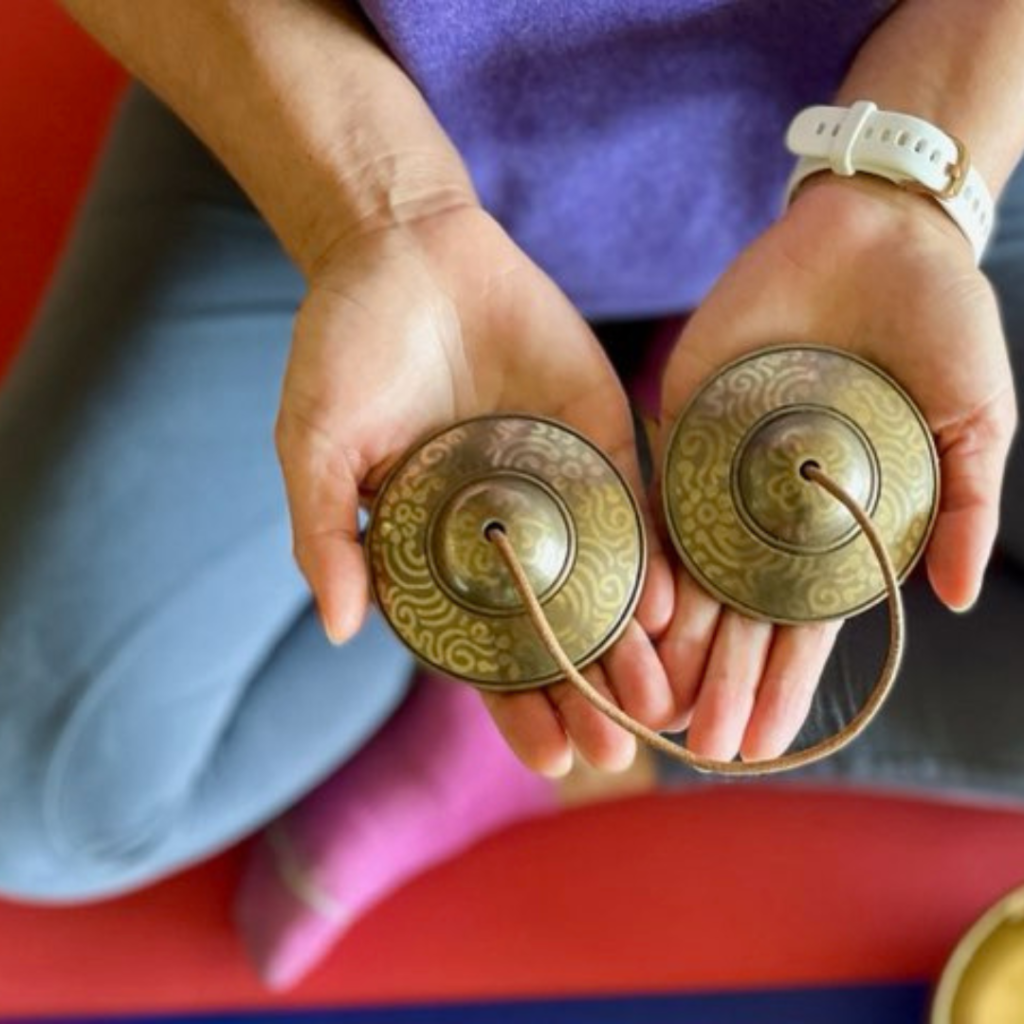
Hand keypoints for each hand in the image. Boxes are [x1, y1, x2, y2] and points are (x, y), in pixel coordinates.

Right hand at [276, 204, 674, 775]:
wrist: (407, 248)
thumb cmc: (348, 347)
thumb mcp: (318, 440)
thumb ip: (327, 530)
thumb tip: (338, 627)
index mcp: (438, 545)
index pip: (482, 646)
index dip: (512, 705)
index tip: (548, 758)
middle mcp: (505, 528)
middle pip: (553, 629)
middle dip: (583, 692)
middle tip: (616, 754)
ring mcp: (560, 485)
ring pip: (604, 582)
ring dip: (630, 644)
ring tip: (658, 703)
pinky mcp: (603, 435)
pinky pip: (637, 503)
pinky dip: (655, 554)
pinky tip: (671, 606)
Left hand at [655, 174, 1016, 762]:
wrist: (877, 233)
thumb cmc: (939, 325)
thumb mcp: (974, 420)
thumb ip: (963, 508)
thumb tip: (954, 601)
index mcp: (836, 521)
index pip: (804, 623)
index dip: (785, 685)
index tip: (763, 747)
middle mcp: (772, 508)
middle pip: (739, 614)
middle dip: (721, 682)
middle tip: (698, 750)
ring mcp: (723, 468)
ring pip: (689, 570)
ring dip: (672, 640)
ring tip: (652, 702)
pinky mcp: (684, 420)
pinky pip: (656, 493)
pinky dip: (643, 552)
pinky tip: (625, 608)